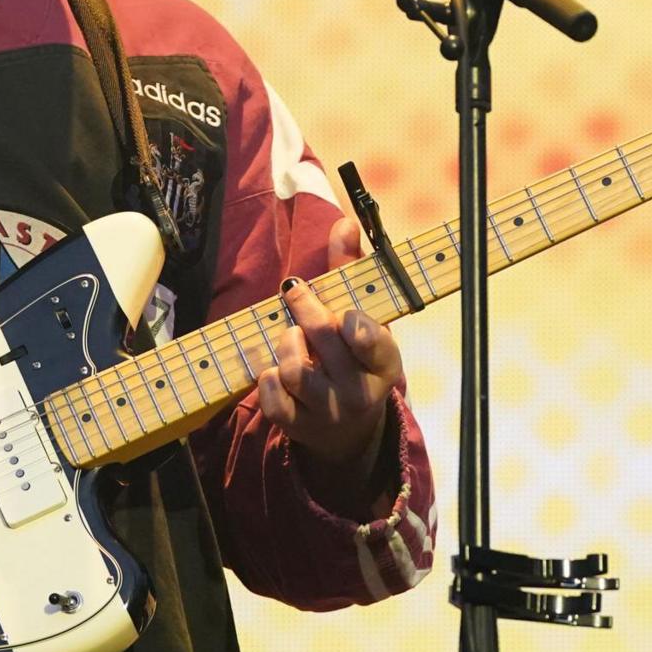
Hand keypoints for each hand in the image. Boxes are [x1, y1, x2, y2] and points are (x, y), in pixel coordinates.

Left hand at [256, 217, 402, 466]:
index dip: (355, 324)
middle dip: (303, 306)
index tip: (344, 314)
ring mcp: (328, 413)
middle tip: (295, 292)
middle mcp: (361, 393)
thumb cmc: (354, 361)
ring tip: (293, 339)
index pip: (372, 340)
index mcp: (384, 363)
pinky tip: (278, 369)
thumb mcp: (364, 321)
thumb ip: (351, 271)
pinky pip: (270, 393)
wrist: (347, 429)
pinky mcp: (297, 427)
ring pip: (293, 367)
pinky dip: (267, 375)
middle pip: (323, 337)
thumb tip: (345, 223)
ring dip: (286, 343)